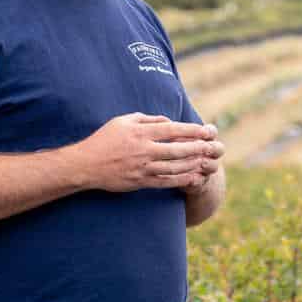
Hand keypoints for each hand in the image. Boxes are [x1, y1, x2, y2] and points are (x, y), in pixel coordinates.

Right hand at [76, 113, 225, 192]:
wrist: (86, 165)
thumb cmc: (104, 140)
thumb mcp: (123, 121)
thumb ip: (147, 119)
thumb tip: (167, 121)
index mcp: (140, 132)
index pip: (172, 130)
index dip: (192, 130)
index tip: (207, 130)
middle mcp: (143, 150)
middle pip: (178, 149)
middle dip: (199, 148)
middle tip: (215, 148)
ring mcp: (142, 168)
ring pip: (174, 167)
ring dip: (193, 165)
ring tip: (208, 162)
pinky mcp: (140, 182)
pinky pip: (165, 181)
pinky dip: (181, 180)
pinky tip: (193, 177)